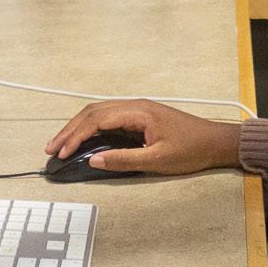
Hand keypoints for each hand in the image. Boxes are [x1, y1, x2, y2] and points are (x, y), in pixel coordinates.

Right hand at [45, 99, 240, 175]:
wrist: (216, 142)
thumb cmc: (192, 150)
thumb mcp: (157, 160)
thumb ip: (123, 160)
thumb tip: (92, 160)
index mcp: (138, 112)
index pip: (97, 120)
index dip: (75, 136)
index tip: (61, 152)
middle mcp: (135, 105)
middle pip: (93, 112)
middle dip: (69, 130)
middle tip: (51, 149)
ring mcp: (137, 109)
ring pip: (99, 113)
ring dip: (78, 127)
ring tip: (60, 144)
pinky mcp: (140, 116)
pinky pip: (109, 117)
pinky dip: (91, 127)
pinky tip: (82, 139)